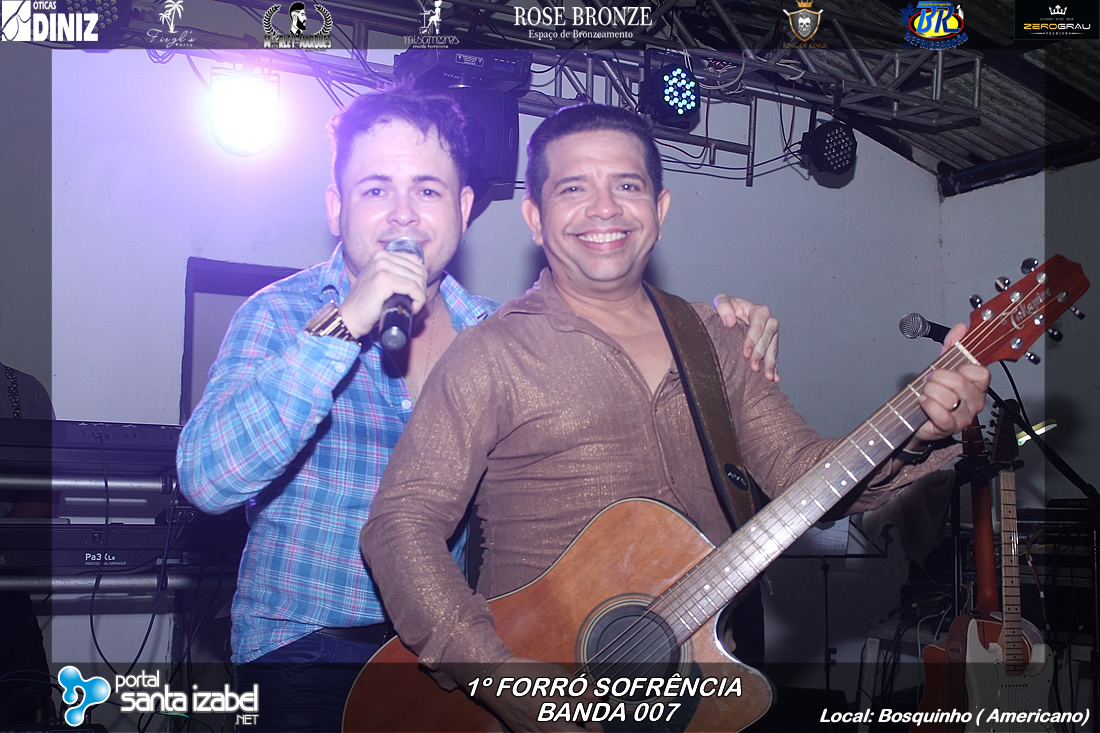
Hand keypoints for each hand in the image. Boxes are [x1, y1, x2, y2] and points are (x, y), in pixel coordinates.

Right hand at [338, 247, 427, 338]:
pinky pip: (413, 288)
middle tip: (414, 303)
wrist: (350, 318)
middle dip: (422, 289)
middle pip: (419, 270)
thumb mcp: (382, 282)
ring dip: (420, 297)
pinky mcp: (384, 280)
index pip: (416, 261)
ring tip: (411, 307)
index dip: (420, 280)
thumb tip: (422, 275)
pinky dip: (418, 301)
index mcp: (382, 255)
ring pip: (418, 280)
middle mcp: (381, 257)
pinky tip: (411, 309)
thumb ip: (397, 273)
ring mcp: (382, 267)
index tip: (414, 295)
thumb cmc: (368, 304)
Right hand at [475, 656, 601, 732]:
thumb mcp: (556, 675)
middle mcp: (551, 729)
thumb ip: (579, 688)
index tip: (596, 698)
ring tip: (575, 722)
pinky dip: (560, 732)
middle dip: (594, 730)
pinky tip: (558, 723)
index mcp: (559, 710)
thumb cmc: (525, 674)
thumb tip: (598, 696)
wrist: (496, 681)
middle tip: (590, 720)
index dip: (598, 703)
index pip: (592, 712)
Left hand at [713, 295, 779, 382]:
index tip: (745, 353)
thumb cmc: (727, 309)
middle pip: (768, 339)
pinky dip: (775, 368)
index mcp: (759, 311)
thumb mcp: (722, 302)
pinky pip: (774, 357)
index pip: (758, 326)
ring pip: (774, 349)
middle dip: (761, 354)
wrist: (731, 316)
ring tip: (767, 377)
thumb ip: (724, 307)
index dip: (752, 340)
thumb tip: (730, 322)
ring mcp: (771, 335)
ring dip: (771, 363)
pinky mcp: (771, 345)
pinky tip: (774, 378)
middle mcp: (769, 322)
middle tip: (754, 367)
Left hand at [912, 323, 990, 443]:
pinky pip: (941, 414)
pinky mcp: (950, 427)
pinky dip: (928, 405)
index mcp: (978, 385)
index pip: (981, 372)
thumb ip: (952, 346)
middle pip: (960, 383)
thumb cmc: (935, 392)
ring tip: (927, 393)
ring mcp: (964, 416)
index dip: (962, 367)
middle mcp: (975, 401)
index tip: (951, 368)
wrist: (918, 415)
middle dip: (938, 378)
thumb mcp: (943, 365)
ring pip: (948, 398)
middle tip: (931, 380)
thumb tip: (961, 328)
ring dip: (930, 392)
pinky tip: (923, 402)